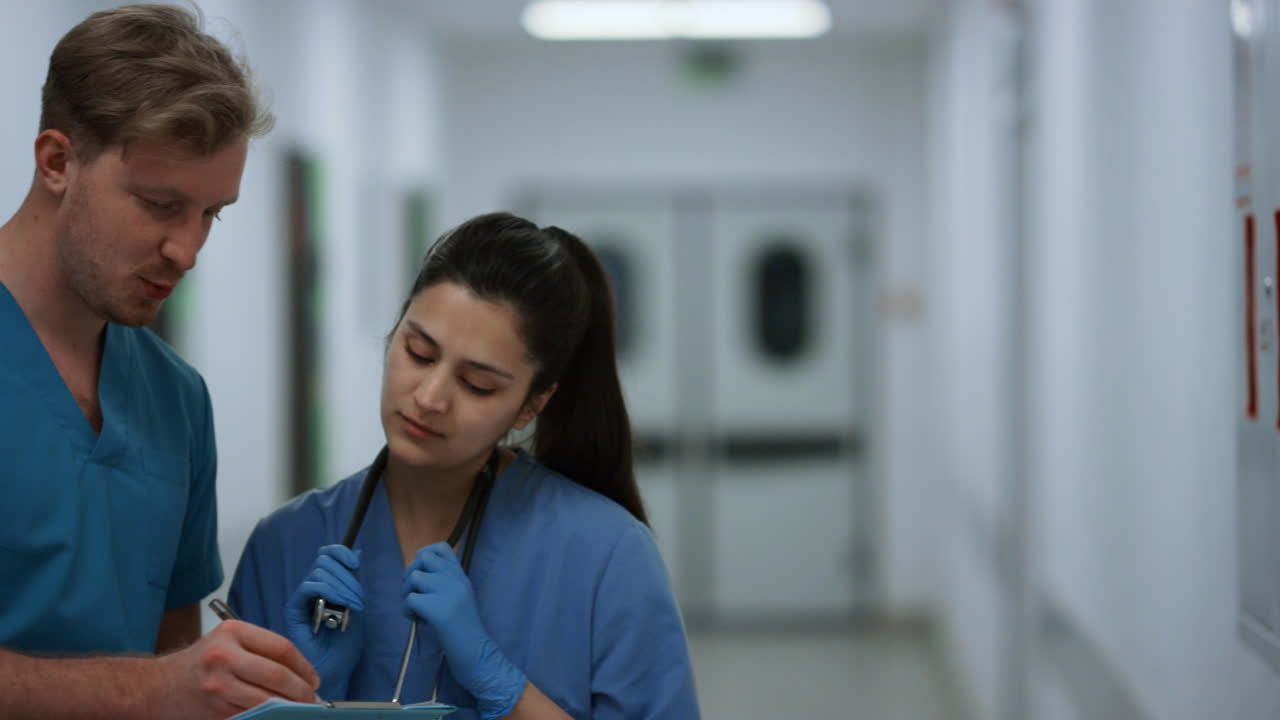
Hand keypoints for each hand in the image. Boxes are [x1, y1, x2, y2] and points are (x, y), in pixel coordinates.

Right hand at [155, 618, 319, 718]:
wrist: (155, 687)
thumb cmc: (198, 664)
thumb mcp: (226, 642)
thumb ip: (260, 651)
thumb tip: (301, 672)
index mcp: (231, 632)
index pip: (281, 648)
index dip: (304, 666)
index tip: (314, 678)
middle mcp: (223, 656)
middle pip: (278, 675)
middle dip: (302, 690)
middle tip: (312, 698)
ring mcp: (218, 685)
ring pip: (268, 700)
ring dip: (290, 707)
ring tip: (299, 708)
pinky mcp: (215, 710)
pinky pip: (252, 715)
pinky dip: (269, 716)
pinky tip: (276, 715)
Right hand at [284, 545, 365, 696]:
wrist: (335, 671)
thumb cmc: (345, 645)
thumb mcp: (356, 606)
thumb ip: (353, 581)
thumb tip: (356, 553)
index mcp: (327, 585)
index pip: (328, 555)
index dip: (341, 553)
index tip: (355, 563)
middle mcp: (312, 589)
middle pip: (324, 560)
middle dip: (347, 576)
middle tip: (358, 599)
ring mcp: (302, 599)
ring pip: (319, 572)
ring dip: (342, 586)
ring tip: (353, 607)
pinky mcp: (294, 610)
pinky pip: (309, 588)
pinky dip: (329, 592)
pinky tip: (341, 606)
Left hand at [402, 542, 526, 719]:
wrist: (477, 654)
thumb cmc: (464, 630)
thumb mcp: (459, 598)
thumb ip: (444, 582)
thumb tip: (416, 572)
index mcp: (461, 576)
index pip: (441, 547)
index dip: (425, 555)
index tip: (423, 574)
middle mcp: (457, 580)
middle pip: (422, 559)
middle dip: (410, 576)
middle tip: (415, 596)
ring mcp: (450, 593)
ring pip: (413, 577)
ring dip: (406, 594)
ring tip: (416, 611)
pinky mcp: (440, 610)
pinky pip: (410, 599)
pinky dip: (407, 612)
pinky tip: (418, 622)